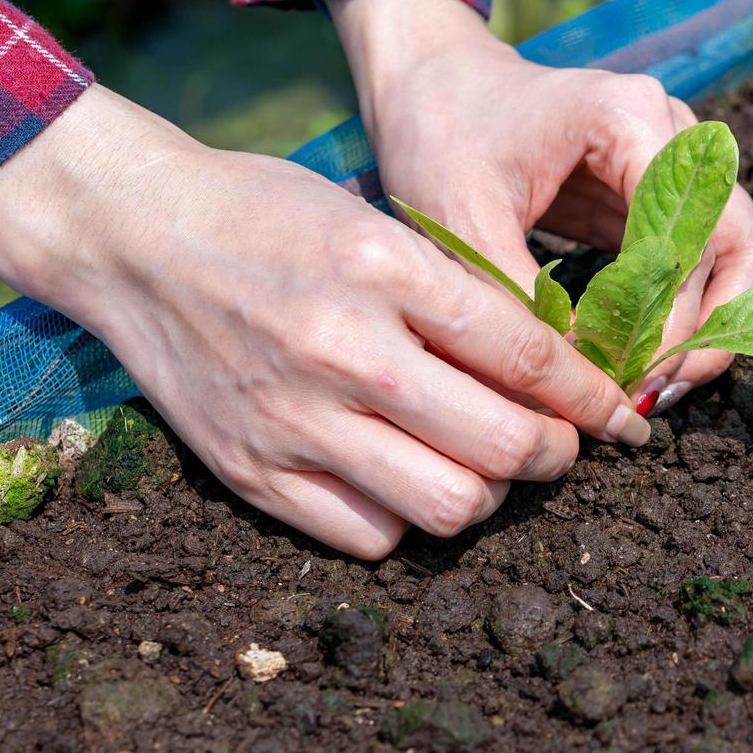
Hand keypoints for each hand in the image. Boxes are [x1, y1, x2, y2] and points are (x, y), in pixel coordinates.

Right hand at [0, 85, 650, 558]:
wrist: (132, 236)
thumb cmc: (268, 215)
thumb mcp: (376, 222)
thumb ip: (459, 294)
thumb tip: (552, 372)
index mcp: (384, 269)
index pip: (528, 353)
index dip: (593, 396)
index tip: (620, 414)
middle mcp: (342, 348)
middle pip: (502, 445)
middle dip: (555, 453)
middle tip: (557, 443)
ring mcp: (293, 417)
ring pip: (450, 504)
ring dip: (489, 492)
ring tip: (483, 461)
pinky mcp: (251, 471)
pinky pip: (372, 537)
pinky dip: (410, 517)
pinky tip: (407, 475)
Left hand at [329, 0, 752, 405]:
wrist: (430, 82)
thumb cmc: (440, 134)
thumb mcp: (463, 221)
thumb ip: (519, 301)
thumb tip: (572, 389)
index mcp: (632, 118)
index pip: (689, 236)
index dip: (670, 320)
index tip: (624, 379)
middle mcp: (675, 132)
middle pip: (739, 246)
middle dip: (706, 330)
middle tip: (652, 392)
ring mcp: (677, 160)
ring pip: (734, 257)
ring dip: (706, 327)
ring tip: (651, 385)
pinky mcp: (661, 193)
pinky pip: (699, 261)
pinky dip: (682, 314)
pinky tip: (638, 359)